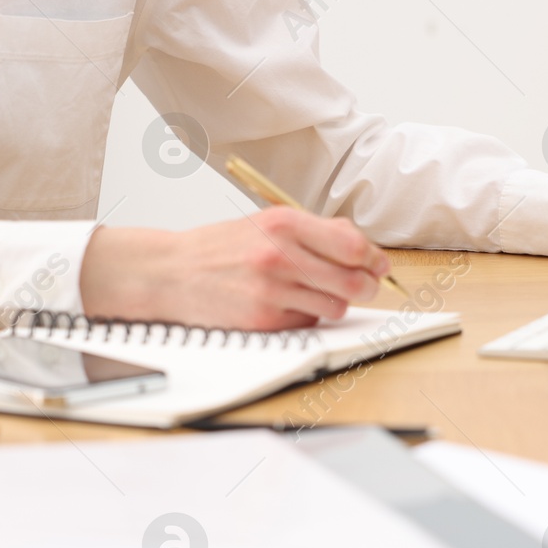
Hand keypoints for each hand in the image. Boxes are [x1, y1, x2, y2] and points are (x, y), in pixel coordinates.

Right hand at [79, 207, 389, 329]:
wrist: (170, 272)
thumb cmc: (220, 248)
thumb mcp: (266, 223)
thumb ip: (316, 231)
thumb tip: (363, 247)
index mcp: (284, 223)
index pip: (352, 244)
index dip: (373, 258)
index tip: (377, 264)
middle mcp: (279, 255)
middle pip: (352, 281)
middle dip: (365, 286)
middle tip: (362, 286)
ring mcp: (271, 291)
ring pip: (334, 307)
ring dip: (333, 304)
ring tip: (312, 294)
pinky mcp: (263, 320)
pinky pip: (307, 325)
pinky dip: (305, 318)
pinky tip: (285, 305)